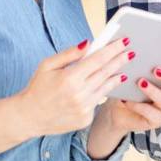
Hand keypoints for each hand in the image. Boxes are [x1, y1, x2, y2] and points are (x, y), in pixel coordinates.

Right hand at [13, 38, 134, 135]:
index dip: (113, 50)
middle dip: (120, 60)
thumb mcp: (47, 65)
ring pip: (106, 88)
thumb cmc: (37, 88)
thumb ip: (69, 54)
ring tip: (123, 67)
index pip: (97, 60)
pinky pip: (97, 101)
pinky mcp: (85, 119)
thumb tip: (88, 43)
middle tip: (131, 51)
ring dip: (116, 76)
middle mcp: (79, 95)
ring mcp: (84, 109)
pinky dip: (102, 92)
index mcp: (69, 78)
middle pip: (106, 73)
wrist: (29, 117)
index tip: (124, 41)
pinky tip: (107, 84)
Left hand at [87, 58, 160, 157]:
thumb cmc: (127, 87)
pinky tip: (128, 100)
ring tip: (140, 82)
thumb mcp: (133, 74)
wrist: (117, 110)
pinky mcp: (158, 121)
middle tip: (156, 70)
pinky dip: (139, 106)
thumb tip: (137, 49)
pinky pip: (152, 114)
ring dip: (153, 90)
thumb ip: (141, 64)